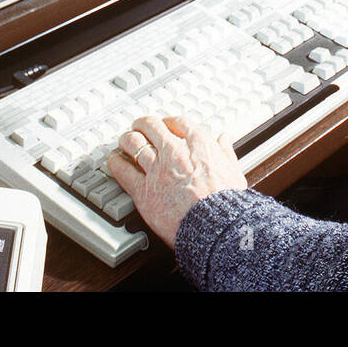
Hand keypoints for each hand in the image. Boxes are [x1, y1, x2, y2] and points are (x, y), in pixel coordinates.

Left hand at [107, 115, 247, 246]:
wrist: (214, 225)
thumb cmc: (226, 201)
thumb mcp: (233, 170)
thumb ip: (225, 151)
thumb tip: (225, 139)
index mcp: (198, 144)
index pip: (178, 122)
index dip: (169, 121)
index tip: (166, 125)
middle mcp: (174, 152)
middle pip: (151, 126)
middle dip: (143, 124)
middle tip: (139, 127)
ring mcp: (156, 170)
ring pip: (133, 143)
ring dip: (126, 139)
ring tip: (124, 141)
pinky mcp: (143, 191)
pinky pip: (122, 171)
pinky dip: (115, 163)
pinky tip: (114, 161)